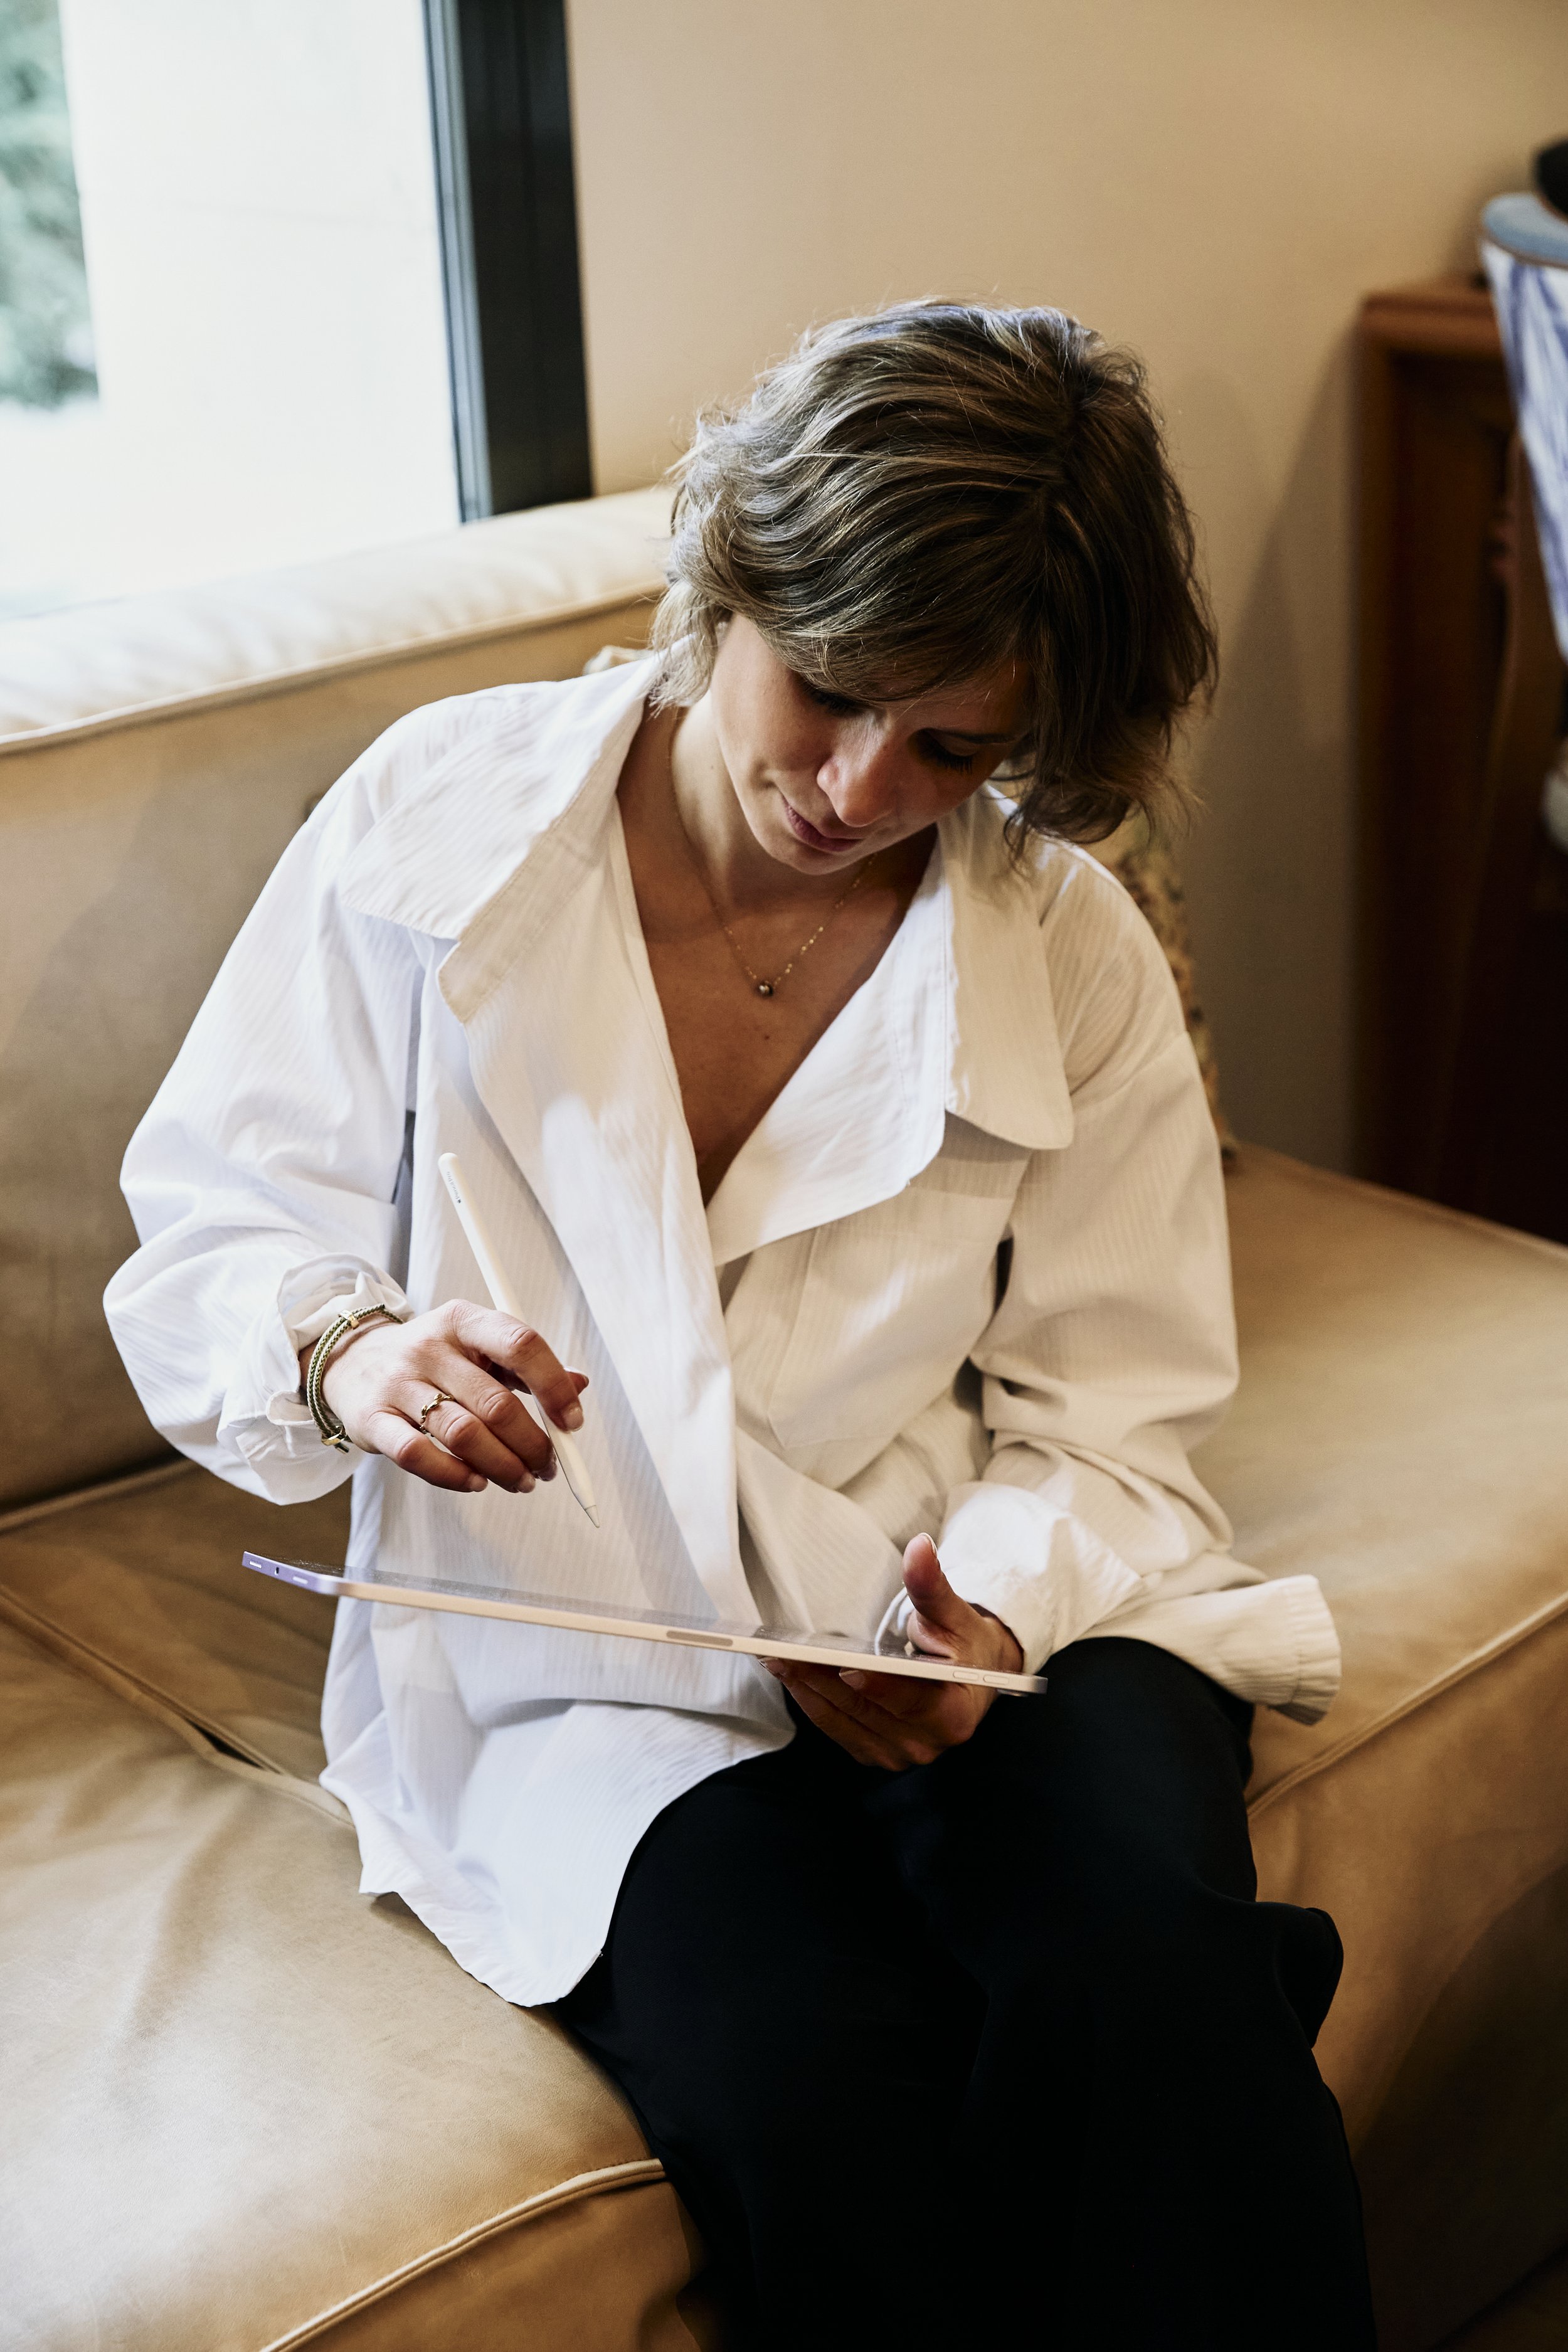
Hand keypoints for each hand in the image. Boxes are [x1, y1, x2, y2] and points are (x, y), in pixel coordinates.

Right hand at [302, 1301, 588, 1495]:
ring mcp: (398, 1382)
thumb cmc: (431, 1358)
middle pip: (496, 1402)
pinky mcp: (372, 1419)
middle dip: (533, 1444)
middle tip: (548, 1466)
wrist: (350, 1360)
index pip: (521, 1345)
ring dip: (503, 1466)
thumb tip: (579, 1384)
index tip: (572, 1422)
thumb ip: (524, 1365)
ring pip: (463, 1434)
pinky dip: (455, 1476)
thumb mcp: (476, 1346)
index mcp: (464, 1320)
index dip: (554, 1387)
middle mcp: (430, 1346)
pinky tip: (477, 1482)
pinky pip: (419, 1456)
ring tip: (522, 1480)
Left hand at [763, 1533, 1024, 1769]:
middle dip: (823, 1680)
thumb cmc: (964, 1646)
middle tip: (787, 1653)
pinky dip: (811, 1701)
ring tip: (777, 1659)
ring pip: (841, 1721)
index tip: (848, 1668)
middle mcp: (925, 1743)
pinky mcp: (875, 1752)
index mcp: (954, 1715)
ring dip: (807, 1690)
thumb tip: (920, 1548)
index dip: (879, 1687)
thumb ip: (932, 1585)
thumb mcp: (954, 1614)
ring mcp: (898, 1753)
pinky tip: (791, 1675)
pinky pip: (835, 1728)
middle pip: (865, 1711)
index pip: (911, 1701)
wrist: (970, 1679)